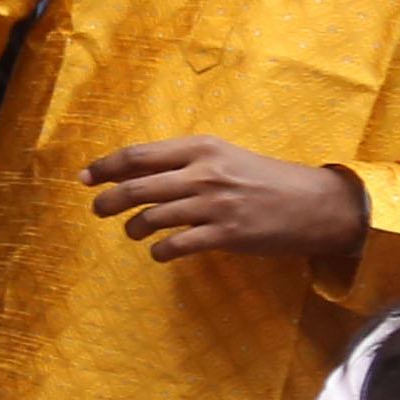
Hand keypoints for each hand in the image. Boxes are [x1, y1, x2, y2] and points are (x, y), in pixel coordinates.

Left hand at [83, 136, 366, 264]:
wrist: (314, 203)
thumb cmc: (262, 178)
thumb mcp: (222, 156)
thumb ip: (181, 162)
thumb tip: (131, 172)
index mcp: (200, 148)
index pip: (137, 155)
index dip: (104, 167)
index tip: (84, 178)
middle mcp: (204, 172)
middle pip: (135, 187)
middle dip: (107, 201)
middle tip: (98, 210)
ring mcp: (214, 204)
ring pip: (151, 218)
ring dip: (133, 228)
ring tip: (134, 232)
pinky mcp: (226, 234)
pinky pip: (176, 245)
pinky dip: (160, 251)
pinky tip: (160, 252)